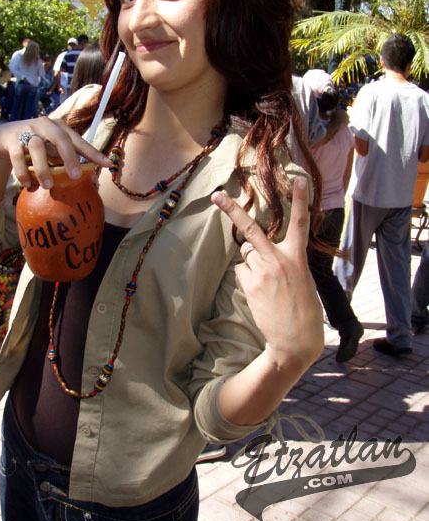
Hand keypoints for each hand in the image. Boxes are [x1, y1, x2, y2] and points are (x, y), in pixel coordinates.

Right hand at [0, 117, 110, 189]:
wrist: (5, 137)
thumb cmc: (38, 145)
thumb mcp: (53, 149)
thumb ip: (69, 160)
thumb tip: (92, 179)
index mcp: (60, 127)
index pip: (79, 140)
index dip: (93, 152)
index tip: (106, 164)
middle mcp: (46, 125)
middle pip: (61, 138)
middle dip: (69, 157)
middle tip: (75, 176)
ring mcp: (27, 130)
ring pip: (37, 147)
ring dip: (43, 168)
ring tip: (48, 186)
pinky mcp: (12, 139)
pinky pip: (18, 156)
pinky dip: (23, 172)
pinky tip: (27, 185)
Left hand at [211, 177, 323, 366]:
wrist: (295, 341)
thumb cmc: (304, 310)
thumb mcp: (302, 279)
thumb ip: (285, 260)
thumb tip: (259, 252)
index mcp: (298, 257)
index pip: (300, 223)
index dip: (300, 200)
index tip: (299, 179)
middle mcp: (278, 260)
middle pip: (251, 229)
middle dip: (231, 210)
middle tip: (216, 195)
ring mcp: (262, 272)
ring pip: (246, 254)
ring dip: (252, 262)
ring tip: (268, 284)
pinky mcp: (250, 285)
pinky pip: (242, 271)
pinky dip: (247, 277)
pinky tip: (260, 293)